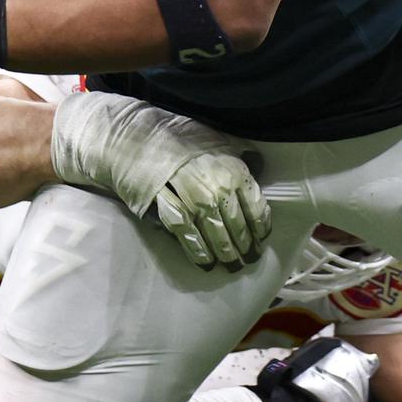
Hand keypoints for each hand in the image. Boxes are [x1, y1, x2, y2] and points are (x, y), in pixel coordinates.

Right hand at [150, 151, 270, 272]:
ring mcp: (194, 202)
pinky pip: (190, 237)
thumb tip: (258, 166)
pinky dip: (199, 252)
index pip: (256, 207)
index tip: (261, 237)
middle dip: (245, 245)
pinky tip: (206, 262)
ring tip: (231, 264)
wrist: (139, 139)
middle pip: (238, 226)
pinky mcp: (171, 211)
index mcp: (234, 171)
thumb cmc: (182, 138)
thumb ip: (241, 154)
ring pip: (216, 235)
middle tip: (249, 257)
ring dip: (226, 253)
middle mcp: (218, 189)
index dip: (260, 227)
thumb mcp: (220, 139)